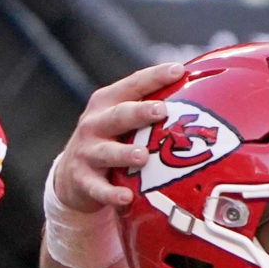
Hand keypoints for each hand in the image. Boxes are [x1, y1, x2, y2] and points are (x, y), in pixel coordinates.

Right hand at [43, 63, 180, 267]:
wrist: (71, 175)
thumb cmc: (110, 140)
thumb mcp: (121, 117)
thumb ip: (148, 105)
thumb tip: (198, 88)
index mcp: (107, 102)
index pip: (133, 84)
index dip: (155, 76)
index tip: (179, 70)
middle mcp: (95, 124)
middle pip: (119, 115)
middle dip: (140, 112)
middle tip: (161, 110)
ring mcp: (87, 152)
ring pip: (107, 152)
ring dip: (125, 153)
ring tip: (143, 156)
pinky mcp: (83, 180)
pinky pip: (99, 189)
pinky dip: (111, 194)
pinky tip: (126, 197)